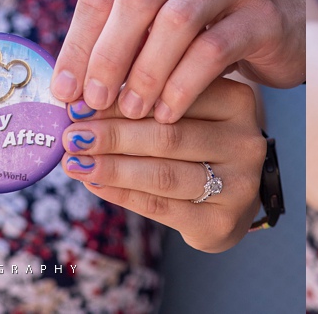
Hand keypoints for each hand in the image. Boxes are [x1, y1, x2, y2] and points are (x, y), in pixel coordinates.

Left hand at [53, 0, 304, 123]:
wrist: (284, 18)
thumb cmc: (205, 21)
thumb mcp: (158, 14)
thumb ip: (117, 32)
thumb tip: (65, 84)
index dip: (78, 42)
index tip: (64, 90)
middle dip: (108, 56)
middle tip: (93, 102)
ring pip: (175, 21)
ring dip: (145, 73)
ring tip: (131, 111)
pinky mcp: (263, 11)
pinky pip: (214, 49)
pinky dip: (183, 85)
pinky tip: (168, 112)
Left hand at [59, 76, 264, 252]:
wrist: (232, 199)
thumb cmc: (199, 143)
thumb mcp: (186, 110)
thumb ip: (147, 99)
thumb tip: (82, 100)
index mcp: (238, 101)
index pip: (174, 95)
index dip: (122, 100)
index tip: (80, 103)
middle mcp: (246, 140)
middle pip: (168, 136)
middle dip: (112, 135)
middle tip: (71, 134)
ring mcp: (239, 184)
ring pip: (163, 174)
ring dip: (112, 168)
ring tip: (74, 161)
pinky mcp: (222, 221)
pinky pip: (160, 207)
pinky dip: (122, 193)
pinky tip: (95, 182)